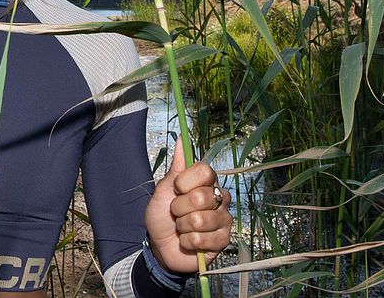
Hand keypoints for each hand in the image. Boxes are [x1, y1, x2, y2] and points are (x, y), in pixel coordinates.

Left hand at [143, 137, 231, 273]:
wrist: (160, 245)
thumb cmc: (162, 215)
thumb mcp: (163, 190)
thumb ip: (176, 167)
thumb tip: (182, 138)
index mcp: (206, 182)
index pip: (205, 171)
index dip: (186, 181)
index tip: (176, 188)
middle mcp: (219, 197)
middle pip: (202, 196)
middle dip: (180, 208)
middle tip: (176, 213)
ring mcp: (223, 219)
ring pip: (201, 219)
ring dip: (183, 226)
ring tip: (182, 227)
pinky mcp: (223, 239)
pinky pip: (202, 238)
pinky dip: (188, 241)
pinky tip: (188, 241)